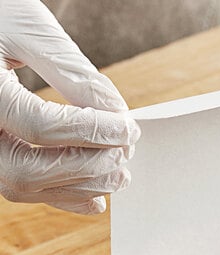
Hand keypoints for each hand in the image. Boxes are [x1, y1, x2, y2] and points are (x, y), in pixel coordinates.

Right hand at [0, 0, 139, 214]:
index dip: (92, 132)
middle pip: (31, 170)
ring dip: (82, 186)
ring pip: (26, 187)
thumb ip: (70, 70)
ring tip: (121, 173)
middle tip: (126, 151)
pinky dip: (64, 196)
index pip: (40, 127)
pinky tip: (98, 196)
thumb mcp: (26, 26)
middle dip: (88, 166)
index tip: (129, 128)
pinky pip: (23, 190)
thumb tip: (116, 112)